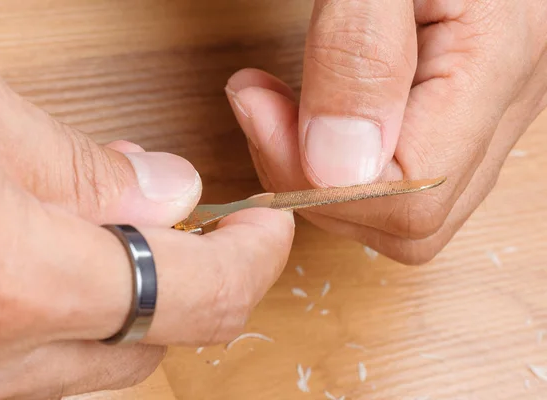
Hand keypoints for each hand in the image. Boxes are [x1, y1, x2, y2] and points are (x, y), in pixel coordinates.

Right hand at [0, 36, 293, 398]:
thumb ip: (75, 161)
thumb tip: (170, 191)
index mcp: (11, 279)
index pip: (198, 295)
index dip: (254, 259)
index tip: (266, 226)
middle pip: (158, 342)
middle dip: (192, 281)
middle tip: (191, 222)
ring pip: (98, 361)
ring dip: (130, 299)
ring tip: (113, 227)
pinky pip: (38, 365)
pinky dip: (70, 317)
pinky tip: (52, 261)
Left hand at [225, 0, 546, 263]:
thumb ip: (363, 57)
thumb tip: (338, 169)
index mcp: (497, 65)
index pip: (409, 197)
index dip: (322, 181)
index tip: (260, 110)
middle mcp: (501, 106)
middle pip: (409, 224)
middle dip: (318, 188)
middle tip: (264, 113)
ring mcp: (482, 115)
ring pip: (402, 212)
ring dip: (322, 178)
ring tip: (274, 106)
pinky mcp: (453, 111)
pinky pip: (399, 178)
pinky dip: (338, 164)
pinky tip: (308, 110)